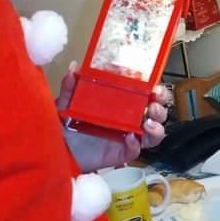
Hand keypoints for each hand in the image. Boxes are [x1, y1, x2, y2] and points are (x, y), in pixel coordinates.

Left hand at [56, 62, 171, 171]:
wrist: (58, 149)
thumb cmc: (67, 124)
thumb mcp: (68, 101)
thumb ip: (71, 86)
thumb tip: (74, 67)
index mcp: (123, 103)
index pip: (147, 95)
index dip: (157, 90)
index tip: (156, 86)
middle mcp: (130, 119)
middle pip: (157, 112)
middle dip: (161, 107)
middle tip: (153, 104)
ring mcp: (128, 137)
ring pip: (154, 133)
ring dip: (157, 127)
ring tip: (147, 123)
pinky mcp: (122, 153)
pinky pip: (136, 150)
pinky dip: (135, 144)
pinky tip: (128, 138)